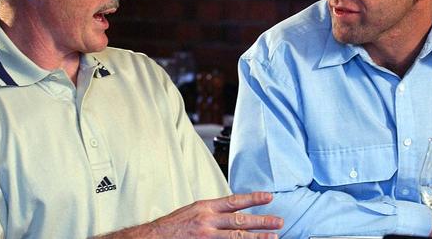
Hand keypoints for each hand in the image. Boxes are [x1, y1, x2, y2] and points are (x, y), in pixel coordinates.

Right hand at [150, 191, 282, 237]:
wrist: (152, 238)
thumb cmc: (172, 226)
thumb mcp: (192, 211)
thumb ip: (212, 212)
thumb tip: (232, 212)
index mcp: (205, 207)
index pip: (234, 201)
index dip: (253, 198)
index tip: (269, 197)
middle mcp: (207, 221)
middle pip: (240, 220)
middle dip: (262, 221)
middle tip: (279, 222)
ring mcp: (206, 237)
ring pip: (237, 237)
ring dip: (257, 237)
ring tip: (273, 237)